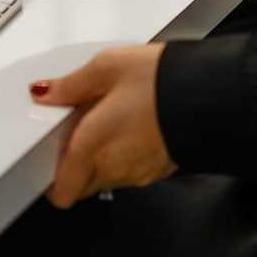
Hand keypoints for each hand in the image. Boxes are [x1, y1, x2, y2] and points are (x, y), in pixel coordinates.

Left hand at [31, 44, 175, 207]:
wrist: (211, 92)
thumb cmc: (161, 80)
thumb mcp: (106, 67)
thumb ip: (70, 85)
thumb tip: (45, 93)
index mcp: (91, 145)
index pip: (60, 189)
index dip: (50, 178)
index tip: (48, 155)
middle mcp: (113, 167)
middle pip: (81, 186)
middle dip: (74, 165)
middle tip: (77, 131)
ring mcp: (138, 173)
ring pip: (106, 179)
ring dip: (100, 159)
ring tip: (107, 122)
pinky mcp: (158, 170)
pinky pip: (130, 171)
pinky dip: (124, 155)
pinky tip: (131, 126)